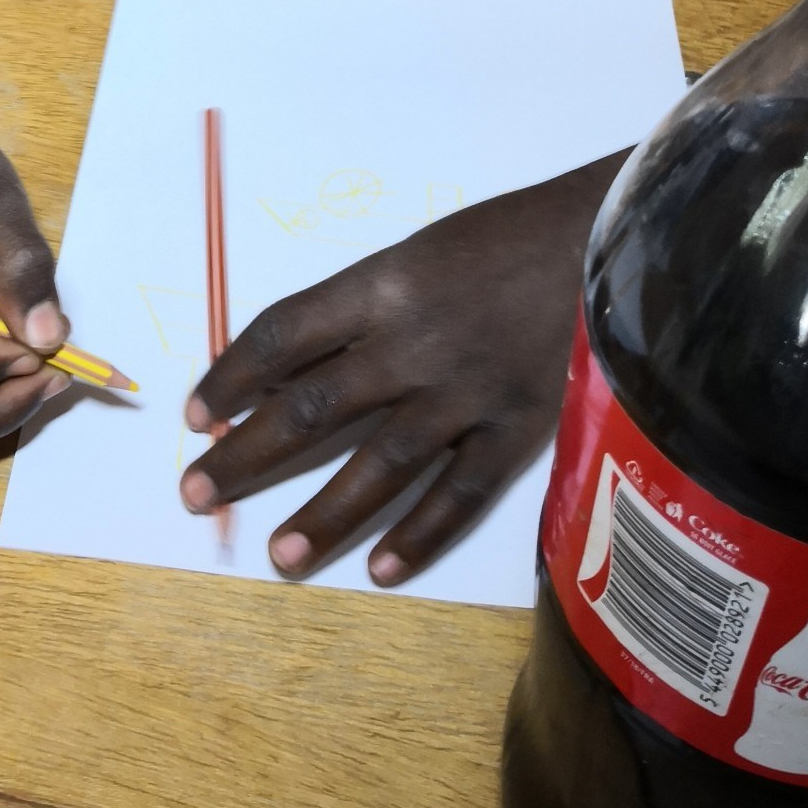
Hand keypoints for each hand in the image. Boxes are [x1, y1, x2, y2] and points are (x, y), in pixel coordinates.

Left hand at [179, 154, 623, 582]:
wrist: (611, 240)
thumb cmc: (505, 239)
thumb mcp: (416, 254)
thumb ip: (359, 309)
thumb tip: (290, 369)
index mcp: (382, 284)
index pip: (282, 334)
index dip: (232, 376)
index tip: (197, 414)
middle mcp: (413, 342)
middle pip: (311, 406)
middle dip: (247, 455)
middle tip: (196, 494)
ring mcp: (466, 392)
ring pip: (377, 464)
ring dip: (321, 514)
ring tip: (275, 554)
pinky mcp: (518, 430)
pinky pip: (458, 494)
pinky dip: (417, 534)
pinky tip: (378, 567)